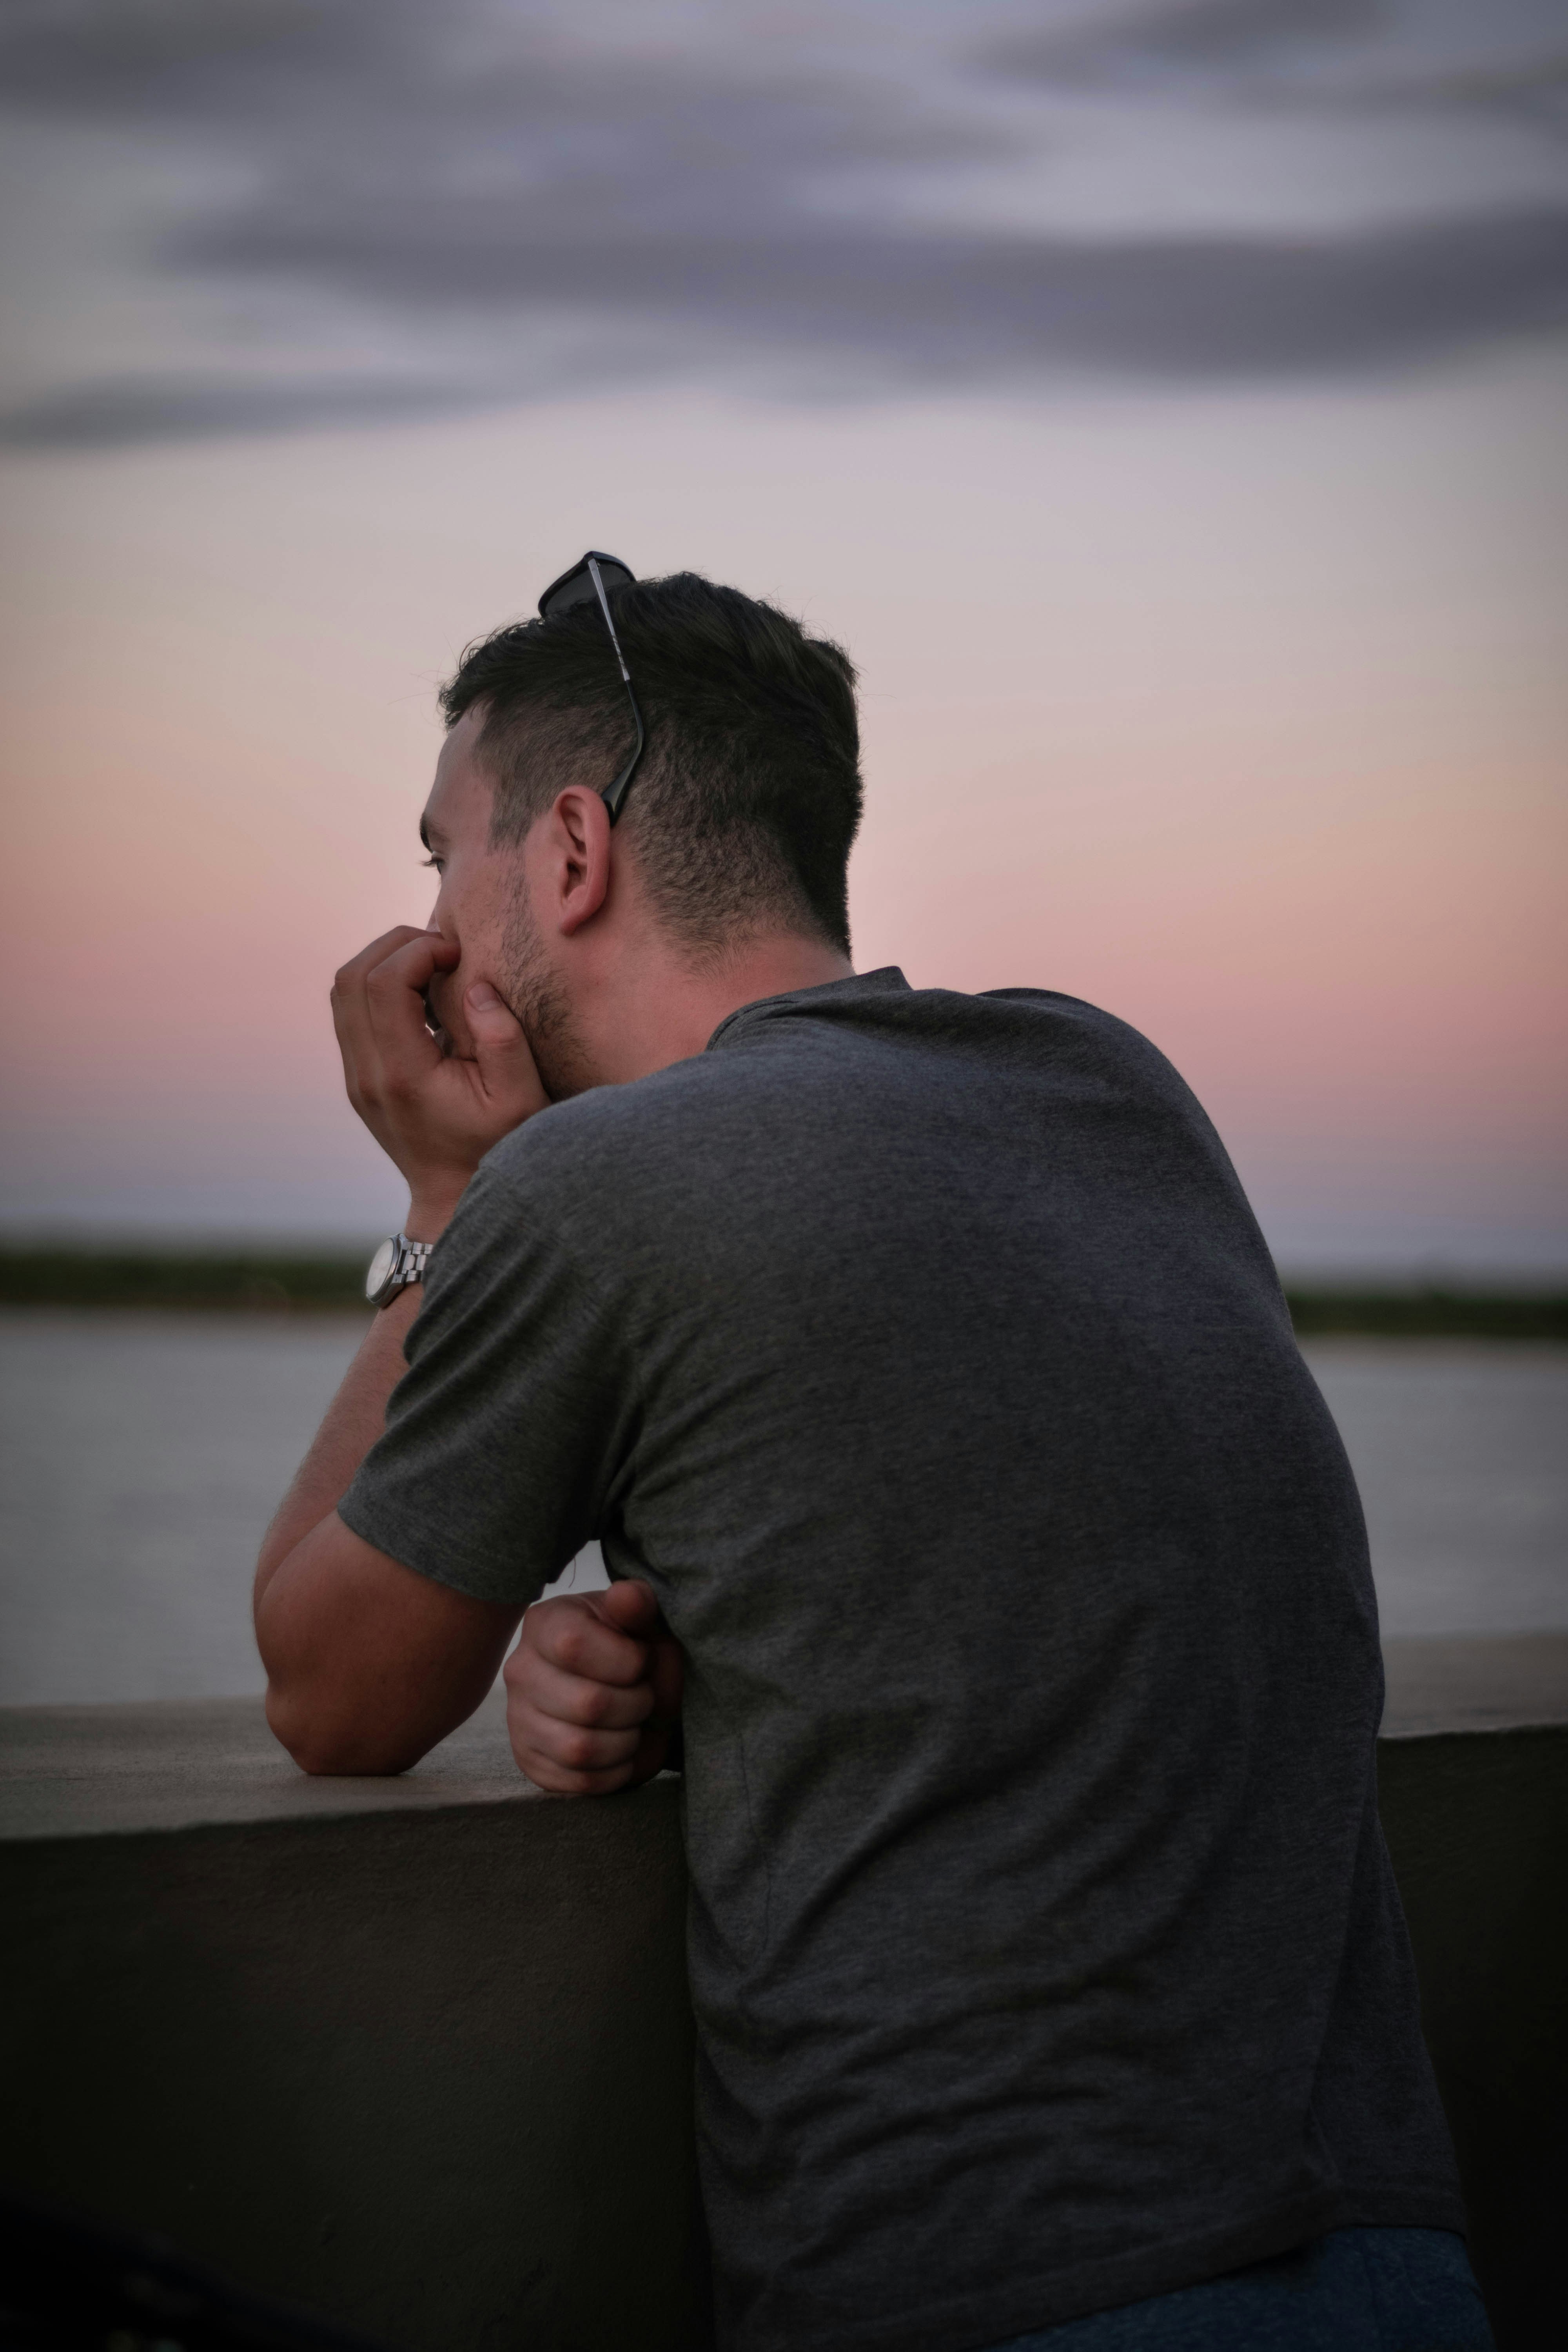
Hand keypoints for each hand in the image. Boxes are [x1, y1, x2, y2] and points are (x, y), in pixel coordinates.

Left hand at [332, 926, 546, 1231]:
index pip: (384, 983)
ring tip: (431, 964)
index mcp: (402, 1075)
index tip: (458, 955)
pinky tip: (420, 993)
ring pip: (342, 992)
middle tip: (443, 949)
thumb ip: (502, 1038)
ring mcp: (356, 1077)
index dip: (419, 951)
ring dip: (383, 962)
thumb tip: (474, 986)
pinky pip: (349, 1012)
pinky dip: (378, 986)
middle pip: (350, 978)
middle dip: (397, 946)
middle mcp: (367, 1074)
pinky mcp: (358, 1077)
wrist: (456, 1198)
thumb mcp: (519, 1099)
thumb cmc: (496, 1149)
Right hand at [504, 1580, 684, 1794]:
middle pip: (586, 1704)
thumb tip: (626, 1596)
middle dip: (636, 1704)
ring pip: (580, 1749)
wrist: (627, 1690)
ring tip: (634, 1723)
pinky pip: (579, 1782)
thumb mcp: (643, 1620)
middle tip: (645, 1697)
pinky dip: (615, 1772)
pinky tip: (622, 1748)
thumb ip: (638, 1604)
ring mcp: (519, 1719)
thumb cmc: (635, 1648)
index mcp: (544, 1623)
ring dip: (627, 1741)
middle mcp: (520, 1670)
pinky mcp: (530, 1761)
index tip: (643, 1660)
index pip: (573, 1645)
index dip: (626, 1660)